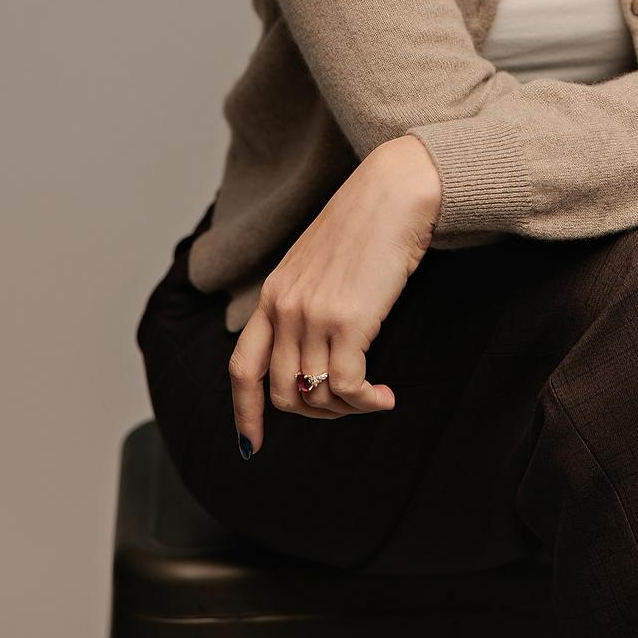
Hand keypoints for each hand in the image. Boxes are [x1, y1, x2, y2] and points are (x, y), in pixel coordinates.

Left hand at [229, 135, 443, 453]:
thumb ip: (306, 302)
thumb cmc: (367, 224)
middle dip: (315, 413)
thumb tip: (315, 353)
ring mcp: (313, 315)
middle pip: (282, 393)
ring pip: (315, 395)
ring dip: (346, 409)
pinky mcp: (348, 321)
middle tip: (349, 406)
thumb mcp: (319, 265)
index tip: (250, 445)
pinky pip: (347, 387)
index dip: (244, 413)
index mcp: (273, 294)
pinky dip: (366, 401)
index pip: (243, 368)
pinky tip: (386, 396)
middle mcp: (284, 308)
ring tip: (374, 397)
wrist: (394, 192)